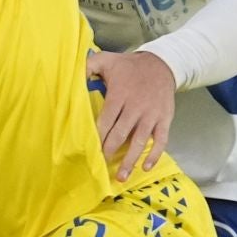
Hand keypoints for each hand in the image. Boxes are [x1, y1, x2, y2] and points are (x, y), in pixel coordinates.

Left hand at [87, 48, 176, 181]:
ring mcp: (151, 115)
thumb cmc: (130, 66)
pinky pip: (161, 140)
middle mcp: (135, 108)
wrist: (162, 64)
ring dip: (130, 160)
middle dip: (109, 151)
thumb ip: (88, 66)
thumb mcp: (107, 59)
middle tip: (100, 165)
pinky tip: (145, 167)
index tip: (89, 149)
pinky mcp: (164, 119)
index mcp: (120, 95)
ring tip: (121, 176)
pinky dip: (154, 155)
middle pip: (120, 134)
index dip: (97, 136)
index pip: (106, 120)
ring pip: (139, 142)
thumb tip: (72, 75)